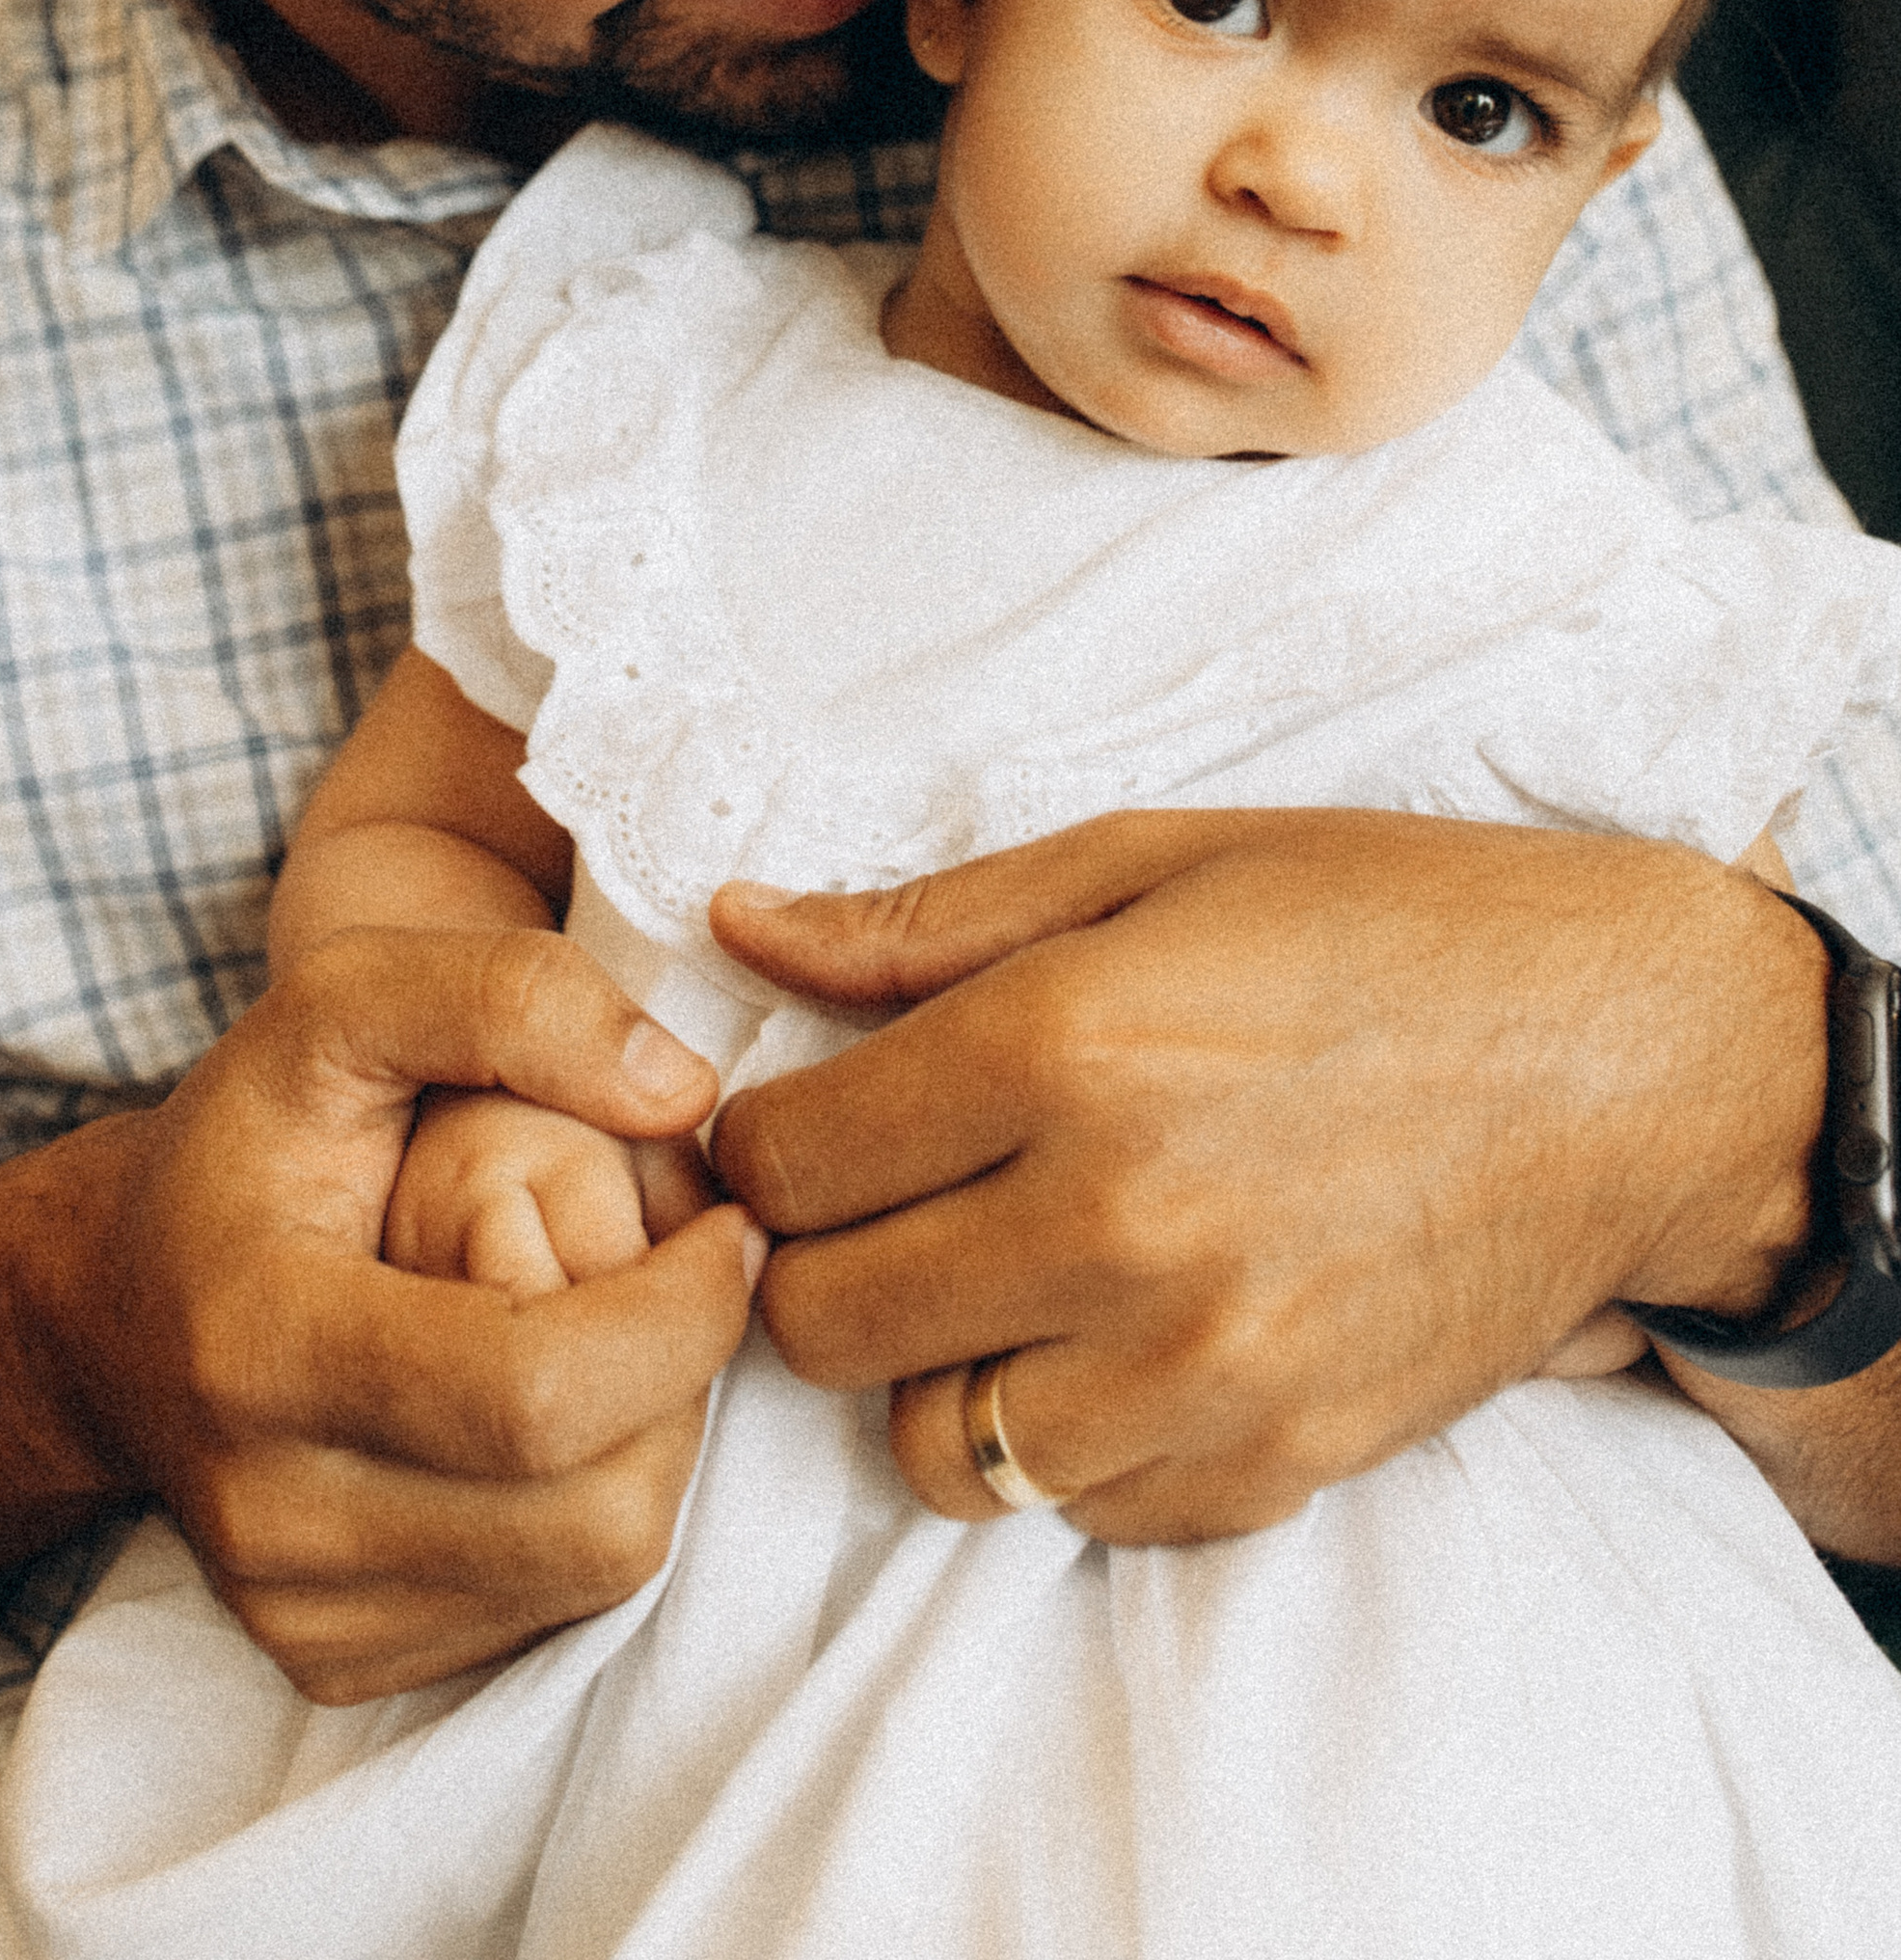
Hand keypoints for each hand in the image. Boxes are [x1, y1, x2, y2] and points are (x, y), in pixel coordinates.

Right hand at [26, 926, 759, 1699]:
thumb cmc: (246, 1141)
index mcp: (264, 1343)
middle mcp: (271, 1511)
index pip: (537, 1395)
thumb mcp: (340, 999)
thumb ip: (509, 998)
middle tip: (691, 1279)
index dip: (680, 1316)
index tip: (731, 1227)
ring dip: (658, 1445)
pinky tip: (555, 1413)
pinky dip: (591, 1507)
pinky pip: (549, 1614)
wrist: (111, 1308)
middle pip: (593, 1512)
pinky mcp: (337, 1662)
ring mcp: (300, 1609)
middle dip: (687, 1383)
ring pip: (595, 1573)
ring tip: (626, 1332)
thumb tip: (683, 1092)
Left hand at [707, 810, 1822, 1546]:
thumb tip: (740, 928)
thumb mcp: (1152, 860)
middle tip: (881, 1201)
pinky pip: (1076, 1509)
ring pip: (930, 1445)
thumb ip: (925, 922)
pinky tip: (1111, 1334)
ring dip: (929, 1368)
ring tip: (994, 1274)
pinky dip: (1063, 1439)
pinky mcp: (1274, 1463)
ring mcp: (1199, 1369)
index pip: (780, 1164)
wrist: (1629, 1059)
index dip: (758, 1140)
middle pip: (820, 1321)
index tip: (801, 1120)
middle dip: (817, 1258)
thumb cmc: (1388, 925)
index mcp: (1060, 1048)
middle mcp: (1114, 1226)